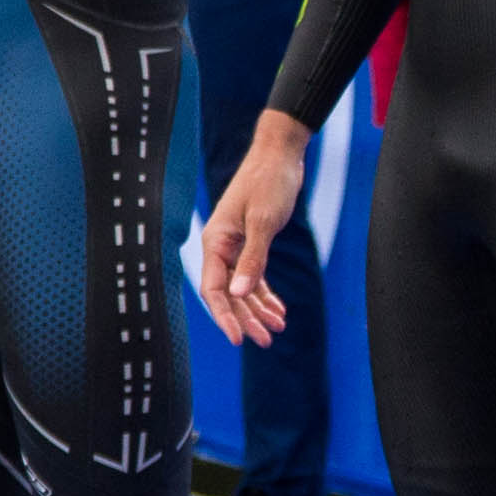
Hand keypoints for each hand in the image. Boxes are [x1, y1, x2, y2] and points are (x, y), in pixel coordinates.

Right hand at [197, 111, 310, 340]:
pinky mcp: (252, 242)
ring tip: (277, 329)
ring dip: (258, 309)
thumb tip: (239, 295)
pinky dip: (266, 293)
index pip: (214, 289)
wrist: (280, 154)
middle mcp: (222, 247)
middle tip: (266, 340)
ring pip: (243, 287)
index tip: (239, 339)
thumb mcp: (263, 222)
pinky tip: (279, 310)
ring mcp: (236, 245)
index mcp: (216, 242)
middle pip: (229, 293)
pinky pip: (255, 275)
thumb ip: (252, 260)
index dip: (225, 316)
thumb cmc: (268, 182)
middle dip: (246, 318)